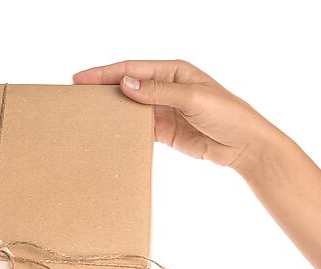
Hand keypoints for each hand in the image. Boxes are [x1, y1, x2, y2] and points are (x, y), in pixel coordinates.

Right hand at [73, 60, 283, 172]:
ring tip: (86, 115)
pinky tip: (108, 132)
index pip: (132, 69)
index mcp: (173, 71)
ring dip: (111, 111)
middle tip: (75, 95)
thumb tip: (125, 84)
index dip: (105, 73)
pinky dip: (123, 130)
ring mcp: (164, 110)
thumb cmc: (227, 114)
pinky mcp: (165, 132)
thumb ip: (158, 91)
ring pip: (130, 108)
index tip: (81, 79)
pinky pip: (138, 128)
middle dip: (102, 89)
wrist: (245, 146)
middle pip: (127, 86)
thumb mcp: (193, 97)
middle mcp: (166, 88)